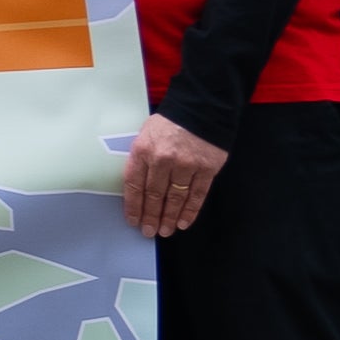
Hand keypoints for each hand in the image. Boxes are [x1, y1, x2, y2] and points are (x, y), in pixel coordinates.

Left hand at [120, 113, 225, 237]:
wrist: (202, 108)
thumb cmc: (170, 123)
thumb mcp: (146, 134)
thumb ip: (141, 158)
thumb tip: (137, 187)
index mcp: (143, 150)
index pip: (134, 185)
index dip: (133, 206)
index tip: (133, 221)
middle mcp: (163, 160)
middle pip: (154, 195)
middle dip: (151, 216)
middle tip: (149, 232)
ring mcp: (186, 165)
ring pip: (175, 198)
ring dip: (170, 217)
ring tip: (166, 230)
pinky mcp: (206, 168)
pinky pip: (197, 195)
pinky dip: (190, 211)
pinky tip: (184, 222)